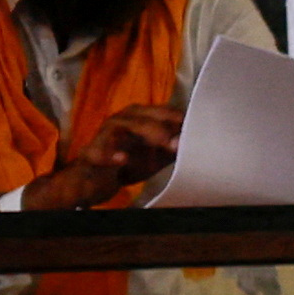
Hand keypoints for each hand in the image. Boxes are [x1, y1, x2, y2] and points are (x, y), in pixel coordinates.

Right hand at [29, 100, 184, 211]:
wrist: (91, 182)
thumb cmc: (127, 164)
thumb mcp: (156, 157)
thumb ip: (174, 148)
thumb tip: (202, 143)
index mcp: (136, 119)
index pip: (159, 112)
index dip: (178, 118)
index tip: (199, 125)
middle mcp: (119, 121)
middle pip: (141, 115)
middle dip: (164, 124)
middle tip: (183, 138)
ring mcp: (103, 136)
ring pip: (120, 126)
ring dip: (144, 132)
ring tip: (165, 143)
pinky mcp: (91, 154)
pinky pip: (99, 152)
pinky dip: (112, 155)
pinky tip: (123, 159)